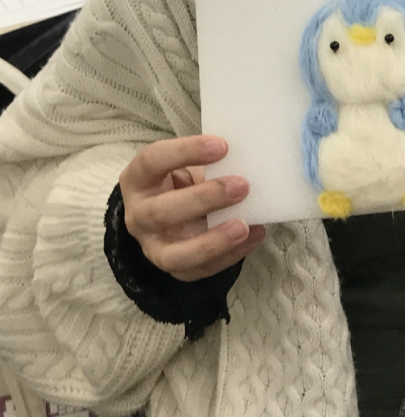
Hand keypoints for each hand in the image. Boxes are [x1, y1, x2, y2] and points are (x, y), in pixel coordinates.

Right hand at [118, 136, 265, 281]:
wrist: (171, 214)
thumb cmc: (183, 182)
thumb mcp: (187, 165)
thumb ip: (210, 163)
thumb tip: (250, 159)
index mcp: (137, 179)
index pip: (151, 161)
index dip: (185, 152)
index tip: (223, 146)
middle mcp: (138, 216)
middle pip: (161, 212)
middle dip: (204, 199)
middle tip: (241, 186)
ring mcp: (153, 247)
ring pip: (175, 254)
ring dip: (213, 241)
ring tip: (244, 226)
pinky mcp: (175, 269)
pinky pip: (200, 269)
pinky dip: (230, 255)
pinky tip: (254, 234)